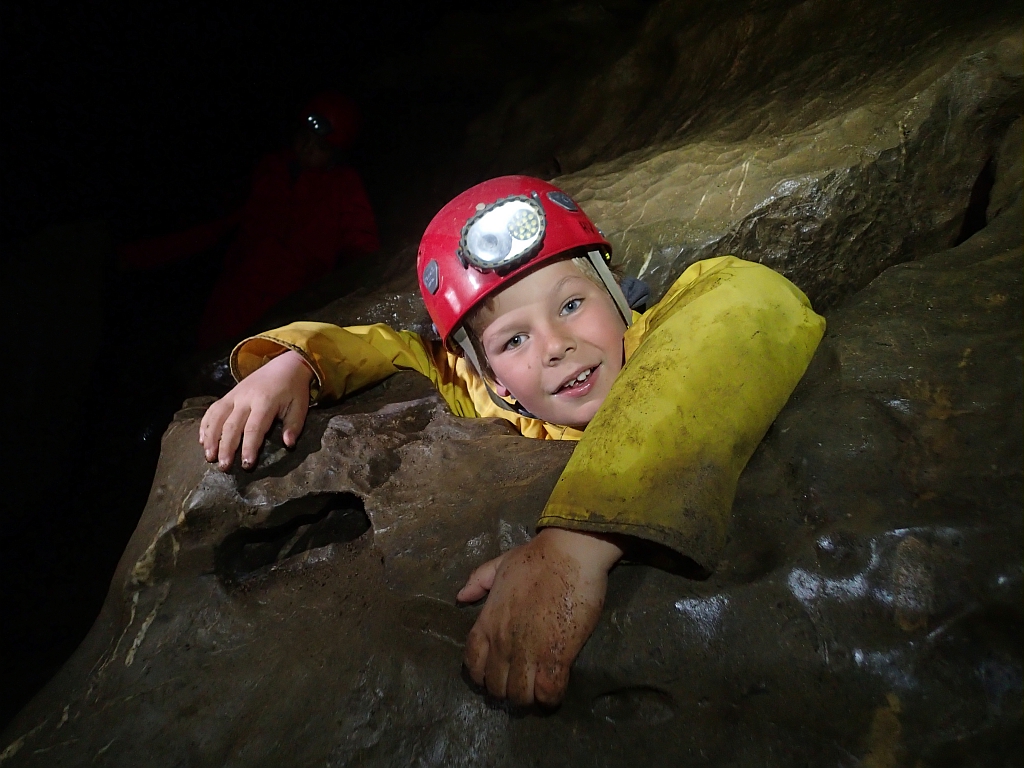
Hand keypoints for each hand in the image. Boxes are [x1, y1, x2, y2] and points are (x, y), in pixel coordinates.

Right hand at [199, 351, 313, 469]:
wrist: (284, 365)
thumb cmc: (293, 389)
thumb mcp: (300, 406)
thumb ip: (294, 425)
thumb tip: (288, 444)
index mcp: (265, 402)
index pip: (254, 428)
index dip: (249, 447)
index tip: (246, 464)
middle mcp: (246, 398)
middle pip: (232, 425)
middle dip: (226, 447)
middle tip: (223, 467)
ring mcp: (234, 395)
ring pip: (217, 417)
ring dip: (211, 438)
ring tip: (209, 456)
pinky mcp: (228, 394)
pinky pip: (213, 409)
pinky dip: (205, 424)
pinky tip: (202, 440)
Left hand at [457, 527, 622, 705]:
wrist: (569, 553)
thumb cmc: (536, 557)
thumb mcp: (500, 564)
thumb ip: (478, 581)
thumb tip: (460, 597)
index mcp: (487, 621)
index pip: (472, 662)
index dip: (480, 674)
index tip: (492, 674)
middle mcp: (503, 642)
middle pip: (495, 685)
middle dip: (506, 690)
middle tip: (520, 684)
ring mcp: (528, 651)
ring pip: (519, 695)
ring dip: (528, 698)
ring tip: (537, 691)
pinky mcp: (557, 656)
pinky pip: (548, 692)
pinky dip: (550, 699)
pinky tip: (554, 692)